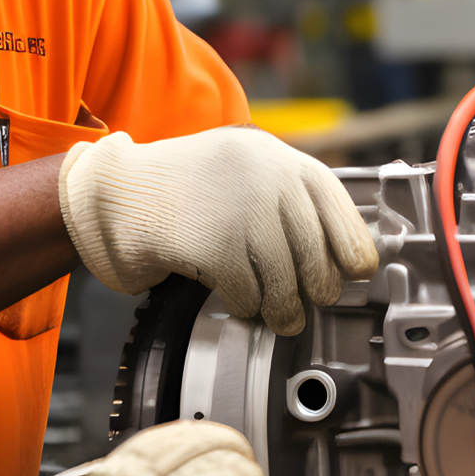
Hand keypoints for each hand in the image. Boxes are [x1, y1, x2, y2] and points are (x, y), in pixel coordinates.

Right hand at [58, 126, 377, 334]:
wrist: (116, 191)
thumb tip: (344, 254)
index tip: (358, 273)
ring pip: (286, 279)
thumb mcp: (249, 171)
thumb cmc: (189, 187)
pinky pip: (249, 292)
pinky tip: (241, 301)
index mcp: (283, 159)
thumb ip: (291, 199)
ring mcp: (242, 208)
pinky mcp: (214, 242)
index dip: (353, 248)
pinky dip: (248, 304)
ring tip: (282, 316)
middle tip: (310, 302)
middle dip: (317, 288)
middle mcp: (269, 177)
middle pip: (316, 253)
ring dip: (284, 307)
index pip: (339, 210)